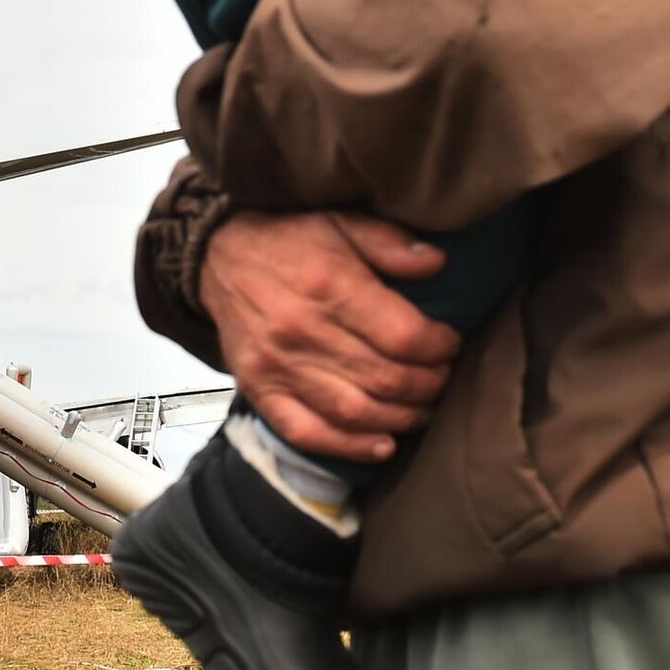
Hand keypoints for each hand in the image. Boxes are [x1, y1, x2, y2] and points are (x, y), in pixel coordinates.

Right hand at [198, 212, 459, 462]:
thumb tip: (438, 263)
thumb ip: (390, 242)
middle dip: (428, 384)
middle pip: (386, 378)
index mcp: (330, 285)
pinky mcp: (261, 390)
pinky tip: (383, 444)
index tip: (450, 343)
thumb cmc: (289, 240)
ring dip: (401, 418)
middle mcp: (303, 331)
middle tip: (443, 377)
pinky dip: (350, 447)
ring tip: (422, 408)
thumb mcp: (341, 222)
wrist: (219, 257)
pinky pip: (308, 432)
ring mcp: (279, 366)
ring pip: (356, 411)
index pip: (404, 336)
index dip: (440, 347)